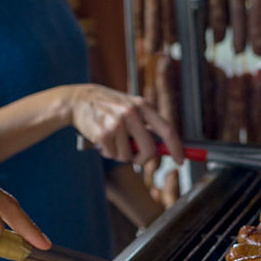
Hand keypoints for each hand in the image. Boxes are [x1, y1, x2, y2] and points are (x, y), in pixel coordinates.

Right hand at [67, 84, 184, 165]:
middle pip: (150, 150)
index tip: (181, 160)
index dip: (176, 147)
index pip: (167, 129)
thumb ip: (147, 125)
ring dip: (120, 154)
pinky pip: (112, 155)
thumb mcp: (131, 107)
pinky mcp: (103, 133)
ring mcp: (117, 123)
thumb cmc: (109, 107)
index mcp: (143, 106)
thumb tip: (165, 148)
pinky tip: (102, 140)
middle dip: (142, 159)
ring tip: (112, 140)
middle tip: (134, 157)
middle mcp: (132, 113)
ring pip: (128, 156)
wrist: (79, 100)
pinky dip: (107, 152)